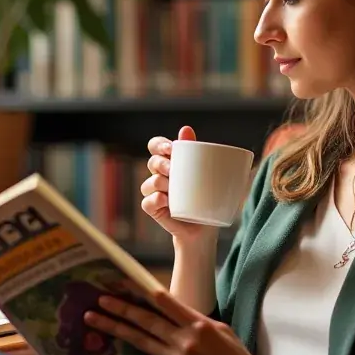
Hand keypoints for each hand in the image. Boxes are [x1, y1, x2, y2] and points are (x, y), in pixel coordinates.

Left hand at [84, 287, 267, 354]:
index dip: (141, 291)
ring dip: (116, 328)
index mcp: (198, 324)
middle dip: (120, 309)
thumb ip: (194, 320)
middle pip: (146, 320)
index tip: (122, 283)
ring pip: (141, 340)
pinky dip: (143, 348)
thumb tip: (171, 312)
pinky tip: (126, 340)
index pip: (164, 302)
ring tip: (95, 319)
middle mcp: (185, 340)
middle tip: (99, 300)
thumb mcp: (220, 330)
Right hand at [141, 125, 215, 245]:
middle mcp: (160, 175)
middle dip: (160, 163)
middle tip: (172, 169)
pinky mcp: (154, 209)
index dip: (159, 144)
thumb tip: (186, 128)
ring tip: (171, 188)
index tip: (170, 148)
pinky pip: (147, 202)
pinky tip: (166, 200)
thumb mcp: (208, 174)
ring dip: (158, 182)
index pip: (156, 145)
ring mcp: (155, 193)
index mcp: (171, 162)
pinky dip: (155, 199)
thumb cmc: (207, 197)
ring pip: (148, 183)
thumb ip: (200, 152)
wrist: (206, 226)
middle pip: (152, 162)